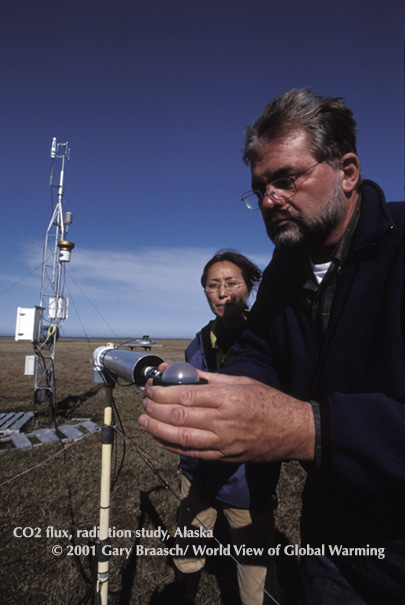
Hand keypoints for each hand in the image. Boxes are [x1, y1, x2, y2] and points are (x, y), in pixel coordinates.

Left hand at [139, 371, 314, 462]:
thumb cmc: (269, 402)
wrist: (293, 430)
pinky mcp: (224, 457)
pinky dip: (171, 447)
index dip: (163, 393)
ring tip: (143, 420)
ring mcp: (223, 442)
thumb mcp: (242, 381)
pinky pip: (192, 453)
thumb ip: (210, 377)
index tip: (151, 388)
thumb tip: (182, 370)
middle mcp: (224, 420)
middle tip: (144, 402)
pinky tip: (159, 439)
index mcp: (228, 397)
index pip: (186, 395)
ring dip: (157, 429)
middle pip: (179, 416)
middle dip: (155, 409)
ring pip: (181, 437)